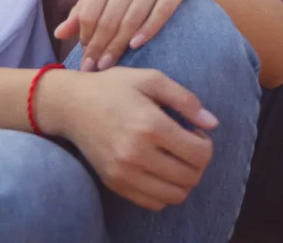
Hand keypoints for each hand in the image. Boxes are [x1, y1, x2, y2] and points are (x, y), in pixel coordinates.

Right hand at [36, 67, 217, 209]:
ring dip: (184, 180)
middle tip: (187, 145)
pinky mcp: (115, 184)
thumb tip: (212, 123)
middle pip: (191, 177)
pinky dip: (165, 191)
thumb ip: (185, 99)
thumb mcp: (150, 79)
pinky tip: (159, 170)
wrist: (70, 105)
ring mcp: (124, 173)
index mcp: (150, 125)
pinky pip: (155, 203)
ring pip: (176, 195)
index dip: (206, 144)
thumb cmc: (113, 87)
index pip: (199, 154)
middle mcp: (137, 154)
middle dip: (198, 163)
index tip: (195, 132)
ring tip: (174, 159)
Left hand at [53, 0, 204, 71]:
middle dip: (100, 46)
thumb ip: (86, 7)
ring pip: (133, 17)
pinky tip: (136, 46)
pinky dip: (147, 31)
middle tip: (95, 68)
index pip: (91, 9)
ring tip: (110, 64)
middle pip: (110, 16)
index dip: (85, 37)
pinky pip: (161, 12)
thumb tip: (59, 34)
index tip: (85, 58)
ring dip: (119, 45)